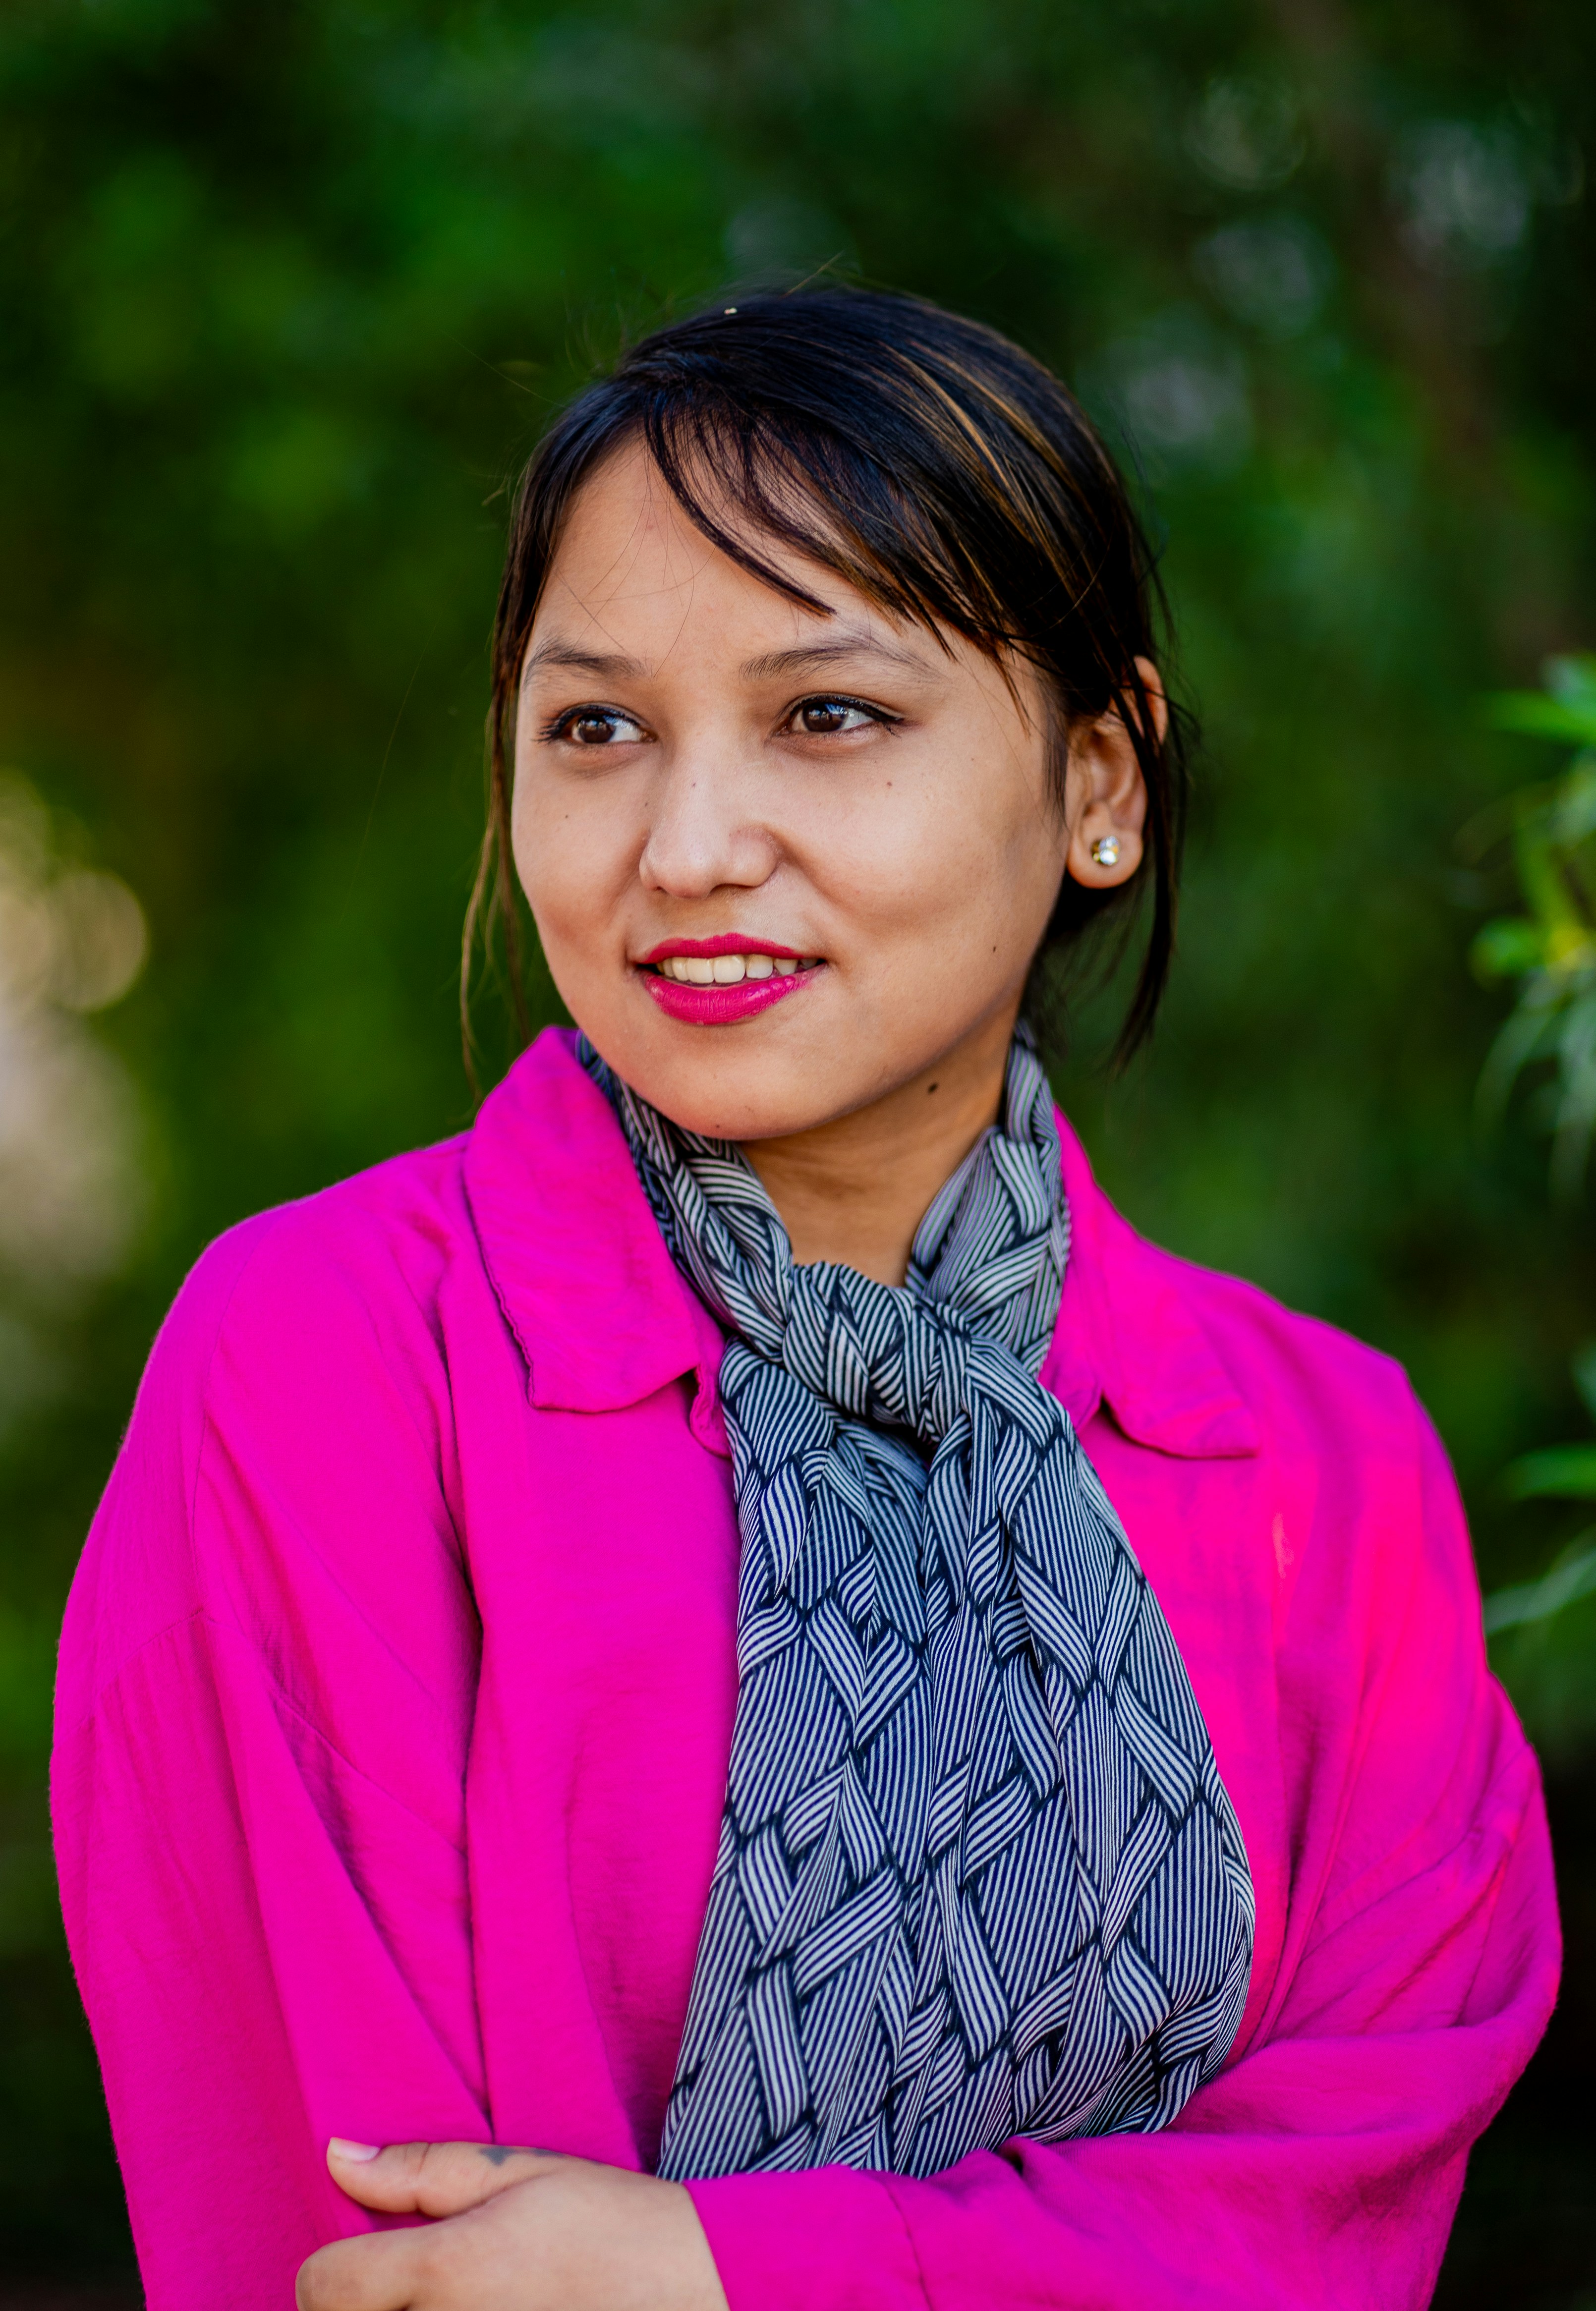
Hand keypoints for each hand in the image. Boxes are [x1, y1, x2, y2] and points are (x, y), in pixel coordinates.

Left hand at [296, 2137, 730, 2310]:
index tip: (361, 2256)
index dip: (328, 2267)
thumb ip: (420, 2171)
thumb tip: (337, 2157)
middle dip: (361, 2305)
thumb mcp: (518, 2171)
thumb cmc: (609, 2222)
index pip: (323, 2287)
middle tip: (404, 2284)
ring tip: (447, 2300)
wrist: (693, 2289)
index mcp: (446, 2270)